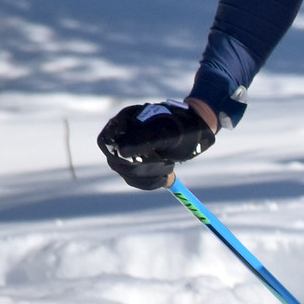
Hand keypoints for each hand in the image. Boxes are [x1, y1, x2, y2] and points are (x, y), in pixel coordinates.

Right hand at [96, 98, 215, 190]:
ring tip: (170, 166)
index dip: (118, 154)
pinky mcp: (136, 165)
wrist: (196, 131)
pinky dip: (151, 182)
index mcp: (126, 121)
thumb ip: (146, 139)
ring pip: (126, 173)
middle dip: (141, 168)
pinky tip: (167, 176)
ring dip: (149, 176)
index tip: (143, 158)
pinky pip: (135, 180)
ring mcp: (127, 151)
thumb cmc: (185, 128)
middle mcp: (122, 135)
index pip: (106, 141)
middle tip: (168, 164)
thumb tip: (122, 151)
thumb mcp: (170, 132)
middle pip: (115, 160)